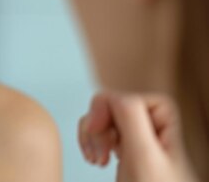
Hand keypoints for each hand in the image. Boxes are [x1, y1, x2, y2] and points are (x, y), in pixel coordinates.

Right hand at [78, 91, 197, 181]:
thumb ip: (130, 117)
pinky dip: (92, 144)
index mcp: (164, 127)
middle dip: (98, 125)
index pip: (132, 98)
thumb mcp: (143, 155)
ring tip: (95, 159)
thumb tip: (111, 95)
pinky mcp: (128, 159)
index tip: (99, 129)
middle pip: (114, 107)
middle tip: (98, 150)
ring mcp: (140, 147)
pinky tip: (95, 161)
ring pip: (105, 121)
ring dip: (92, 136)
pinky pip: (103, 137)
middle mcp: (153, 134)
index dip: (110, 109)